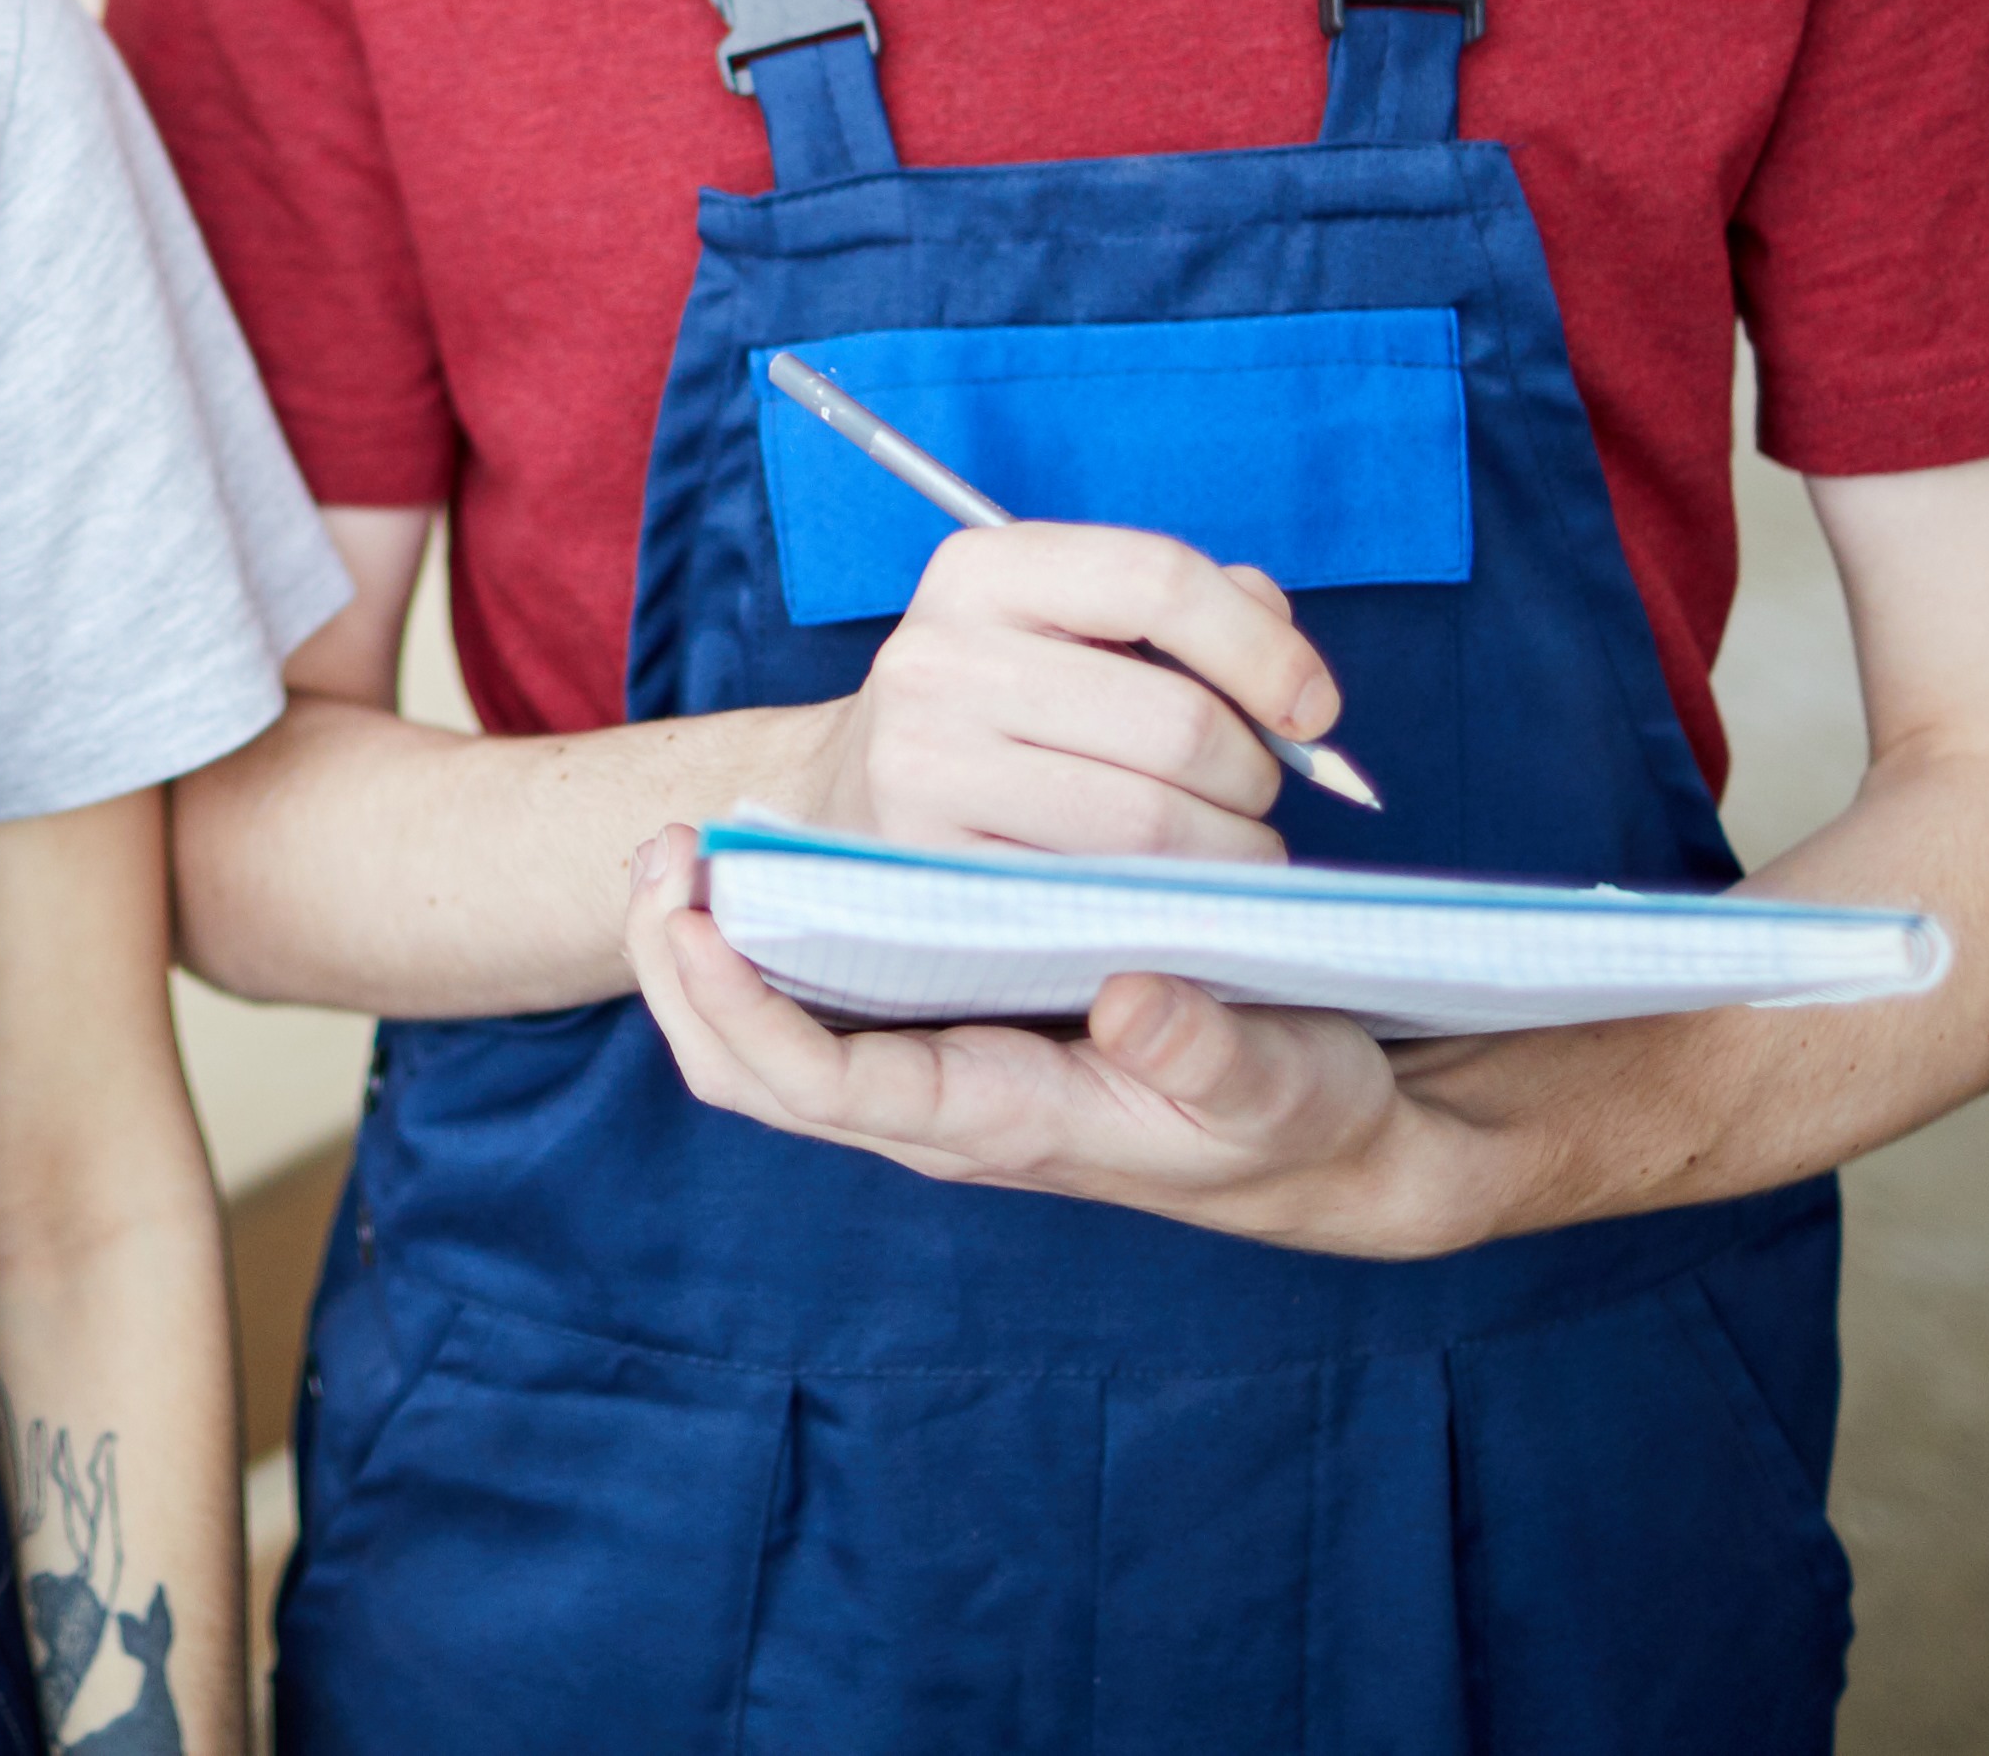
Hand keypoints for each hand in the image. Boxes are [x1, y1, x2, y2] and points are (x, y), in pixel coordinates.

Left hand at [619, 825, 1493, 1256]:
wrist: (1330, 1140)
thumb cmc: (1301, 1117)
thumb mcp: (1281, 1087)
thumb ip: (1211, 1055)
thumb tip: (1133, 1005)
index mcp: (1000, 1123)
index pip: (826, 1088)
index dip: (743, 1013)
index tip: (692, 922)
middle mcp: (946, 1104)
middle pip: (755, 1074)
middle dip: (681, 977)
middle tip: (658, 861)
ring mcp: (944, 1066)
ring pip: (772, 1040)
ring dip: (710, 950)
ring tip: (684, 848)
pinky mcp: (964, 1024)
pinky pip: (824, 1006)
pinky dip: (774, 941)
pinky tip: (771, 859)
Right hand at [791, 524, 1341, 862]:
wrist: (844, 801)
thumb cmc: (1001, 709)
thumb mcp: (1070, 628)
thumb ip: (1192, 616)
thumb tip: (1296, 682)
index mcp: (980, 571)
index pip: (1159, 580)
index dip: (1265, 649)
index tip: (1315, 710)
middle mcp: (937, 657)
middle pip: (1177, 721)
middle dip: (1255, 774)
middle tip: (1255, 797)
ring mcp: (924, 766)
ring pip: (1151, 820)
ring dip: (1230, 851)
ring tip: (1231, 849)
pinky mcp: (934, 867)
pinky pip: (1102, 893)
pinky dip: (1168, 903)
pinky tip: (1171, 892)